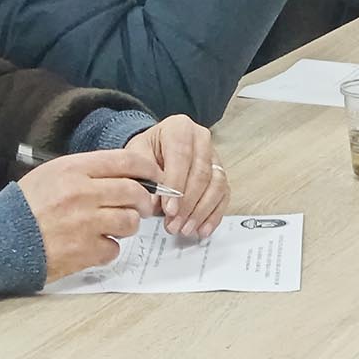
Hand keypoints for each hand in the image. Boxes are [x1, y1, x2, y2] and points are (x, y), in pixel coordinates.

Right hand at [17, 147, 162, 283]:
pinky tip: (93, 245)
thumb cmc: (23, 207)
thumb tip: (124, 174)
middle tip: (142, 207)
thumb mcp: (50, 175)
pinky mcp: (85, 251)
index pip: (126, 161)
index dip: (148, 169)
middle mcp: (83, 193)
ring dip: (127, 225)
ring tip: (112, 227)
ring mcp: (85, 223)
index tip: (155, 177)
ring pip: (130, 221)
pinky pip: (114, 248)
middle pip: (135, 192)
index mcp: (74, 169)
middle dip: (145, 200)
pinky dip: (108, 249)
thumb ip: (86, 172)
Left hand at [138, 114, 231, 237]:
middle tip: (174, 224)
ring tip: (185, 229)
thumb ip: (143, 176)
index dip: (176, 185)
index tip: (168, 209)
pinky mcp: (220, 174)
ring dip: (201, 211)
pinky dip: (214, 215)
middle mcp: (202, 139)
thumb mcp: (135, 157)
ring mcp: (214, 156)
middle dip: (188, 204)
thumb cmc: (146, 152)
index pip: (182, 157)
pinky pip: (223, 195)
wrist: (155, 150)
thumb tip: (155, 203)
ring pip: (216, 185)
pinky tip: (202, 229)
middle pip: (202, 173)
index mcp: (180, 128)